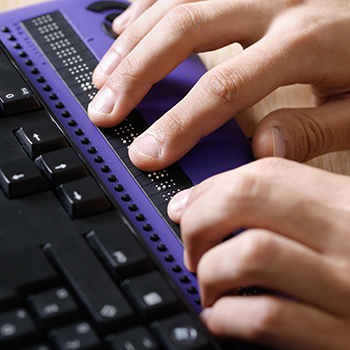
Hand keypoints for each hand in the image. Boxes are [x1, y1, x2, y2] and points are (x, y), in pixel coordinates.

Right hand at [88, 0, 349, 170]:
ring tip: (104, 77)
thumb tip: (262, 147)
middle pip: (185, 31)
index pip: (225, 87)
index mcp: (305, 41)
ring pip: (177, 3)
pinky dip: (147, 7)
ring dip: (133, 42)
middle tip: (105, 110)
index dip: (180, 124)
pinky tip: (126, 28)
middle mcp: (275, 2)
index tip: (148, 153)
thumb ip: (314, 130)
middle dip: (137, 76)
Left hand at [167, 157, 349, 348]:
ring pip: (248, 255)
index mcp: (348, 202)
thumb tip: (214, 200)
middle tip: (192, 243)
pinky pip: (267, 319)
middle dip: (198, 220)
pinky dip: (227, 317)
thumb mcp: (344, 218)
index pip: (263, 174)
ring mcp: (349, 289)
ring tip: (208, 282)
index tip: (187, 205)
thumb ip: (292, 205)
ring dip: (210, 271)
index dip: (211, 188)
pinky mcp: (343, 340)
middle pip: (245, 200)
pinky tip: (223, 316)